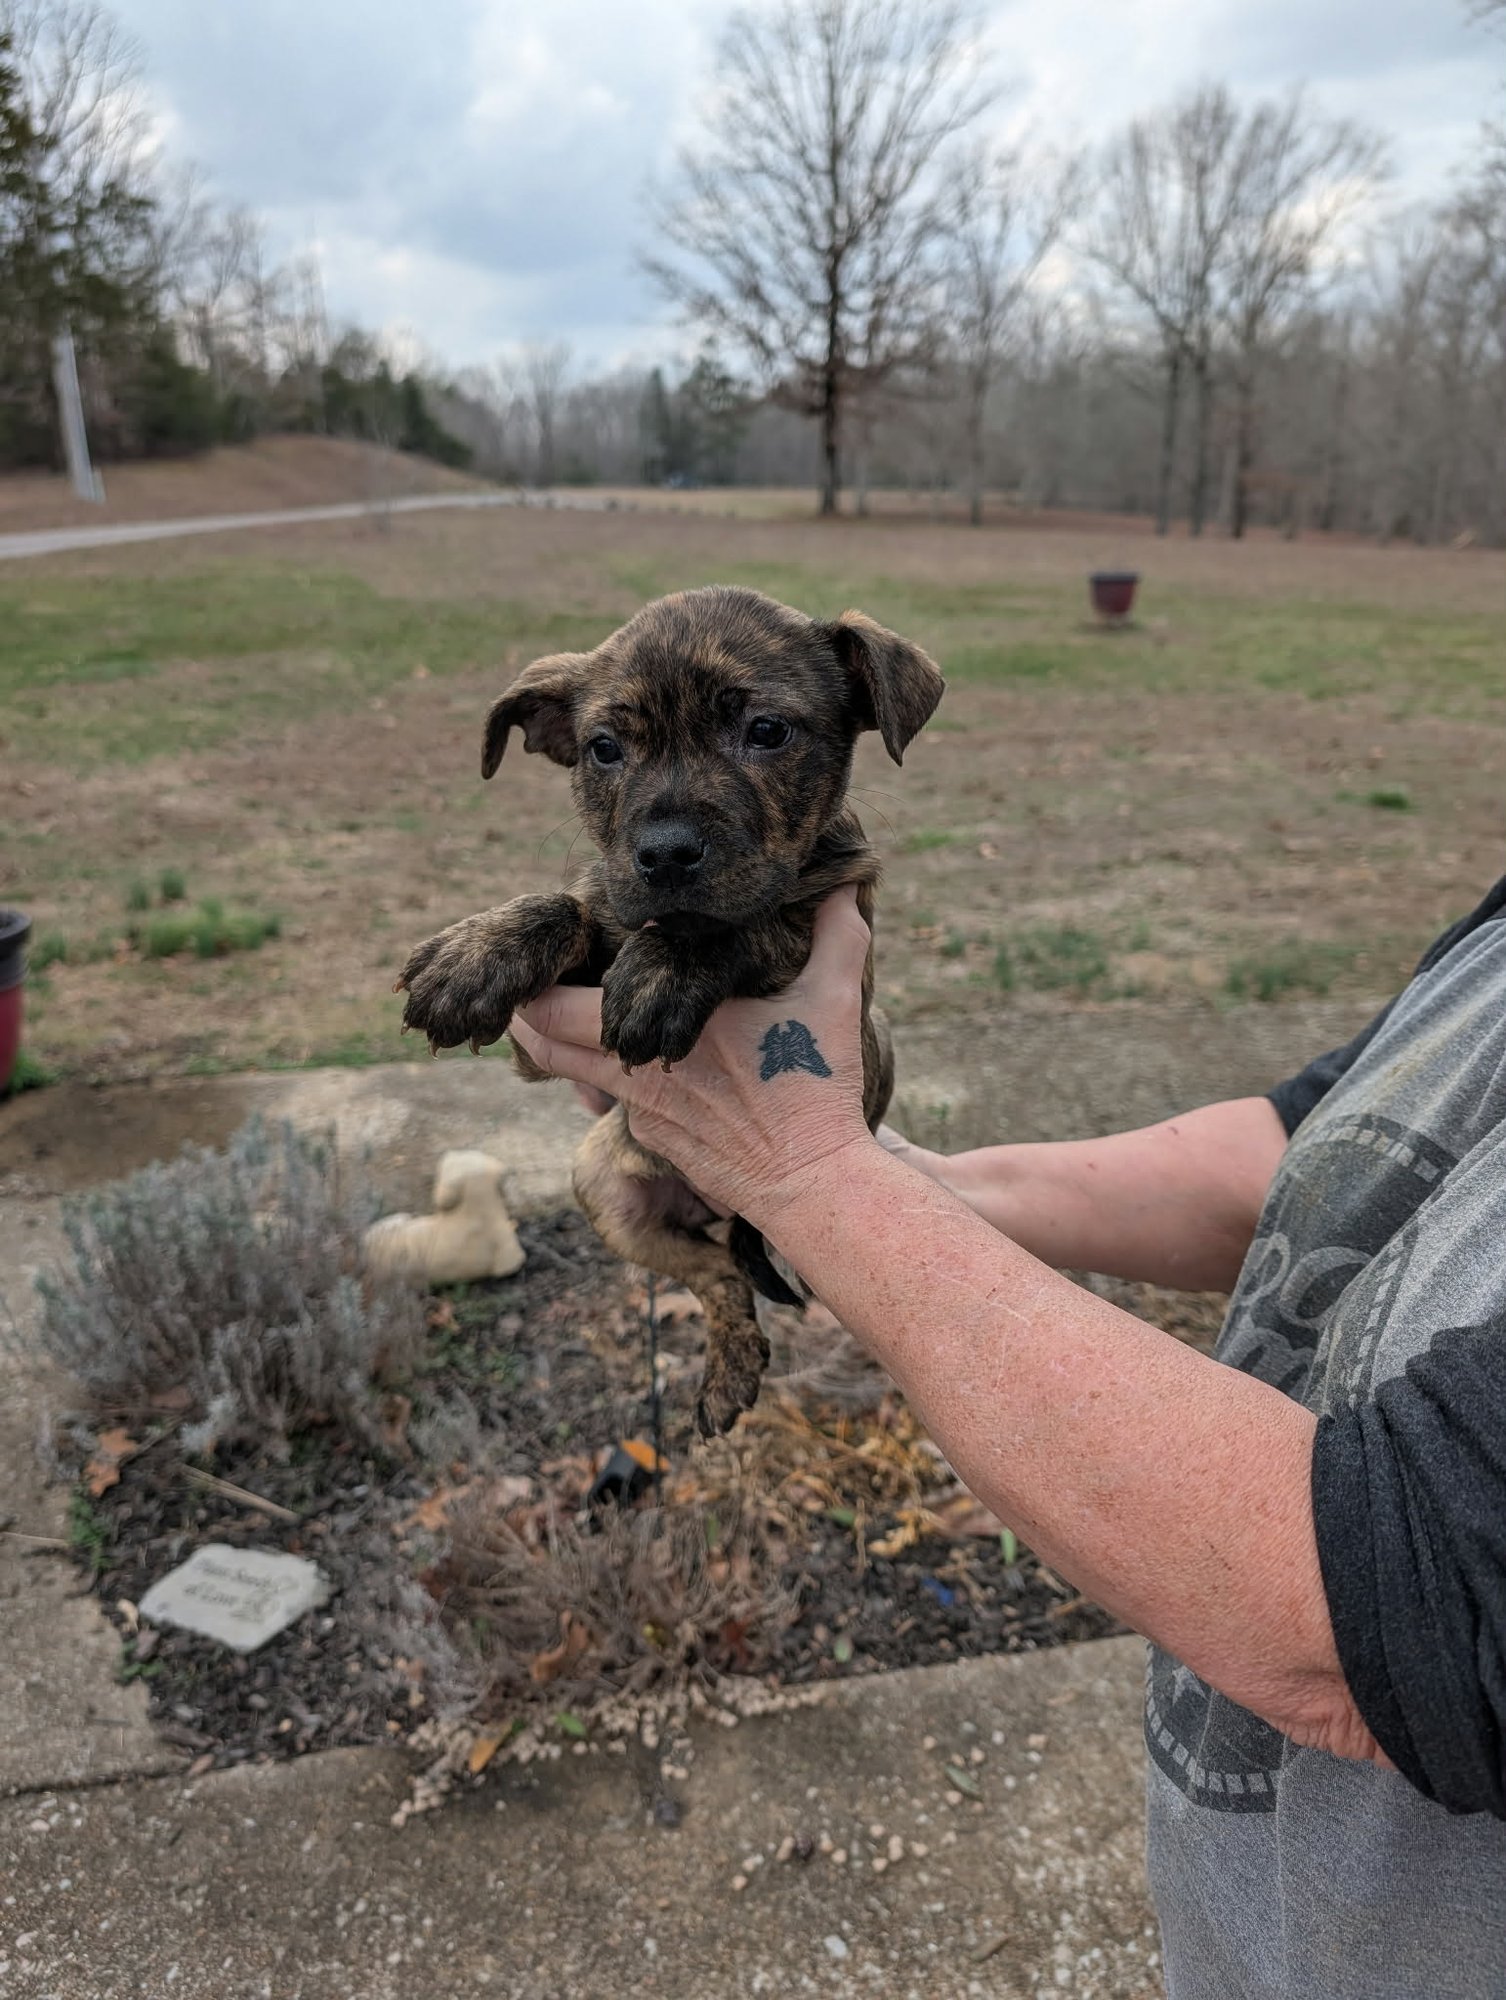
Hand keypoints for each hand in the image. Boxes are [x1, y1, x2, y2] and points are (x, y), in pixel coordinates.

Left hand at [510, 887, 876, 1226]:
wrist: (811, 1183)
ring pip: (569, 1073)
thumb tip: (843, 887)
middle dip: (525, 1010)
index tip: (542, 954)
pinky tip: (624, 1055)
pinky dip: (604, 1076)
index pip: (559, 1007)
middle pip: (542, 1040)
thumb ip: (836, 936)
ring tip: (549, 1011)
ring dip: (556, 1043)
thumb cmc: (816, 1090)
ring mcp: (640, 1113)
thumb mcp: (832, 1002)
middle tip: (523, 981)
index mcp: (665, 1026)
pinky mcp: (653, 1142)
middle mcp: (637, 1073)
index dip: (537, 982)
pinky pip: (612, 1101)